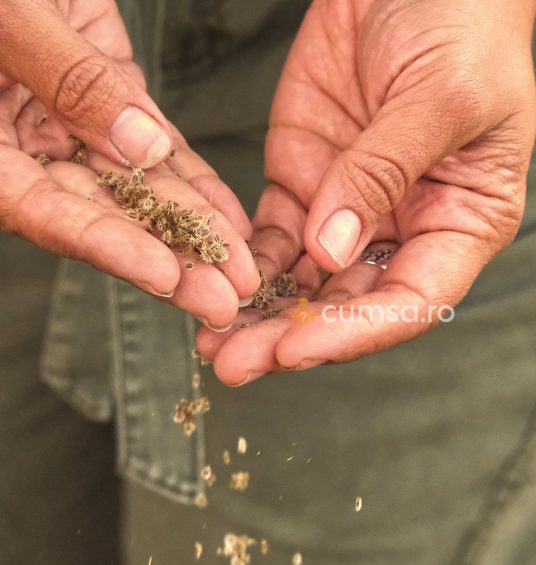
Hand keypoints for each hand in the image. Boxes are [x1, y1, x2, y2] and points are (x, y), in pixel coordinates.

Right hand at [0, 0, 259, 327]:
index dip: (107, 247)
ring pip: (139, 189)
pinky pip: (159, 150)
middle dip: (171, 258)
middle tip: (226, 298)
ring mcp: (70, 124)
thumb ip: (66, 78)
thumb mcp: (10, 17)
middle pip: (102, 216)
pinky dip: (197, 184)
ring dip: (195, 232)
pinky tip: (232, 221)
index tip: (165, 274)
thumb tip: (139, 145)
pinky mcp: (111, 96)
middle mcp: (24, 146)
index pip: (44, 212)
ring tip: (244, 271)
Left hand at [197, 0, 535, 383]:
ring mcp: (353, 202)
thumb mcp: (441, 98)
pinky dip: (243, 261)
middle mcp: (409, 224)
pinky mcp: (306, 174)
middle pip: (352, 299)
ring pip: (306, 277)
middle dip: (295, 335)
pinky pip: (273, 233)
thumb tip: (333, 249)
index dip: (358, 328)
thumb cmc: (464, 29)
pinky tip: (210, 279)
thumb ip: (386, 172)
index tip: (300, 346)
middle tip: (236, 363)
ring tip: (213, 340)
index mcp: (464, 220)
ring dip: (260, 311)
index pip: (415, 297)